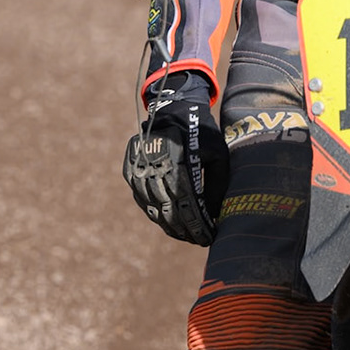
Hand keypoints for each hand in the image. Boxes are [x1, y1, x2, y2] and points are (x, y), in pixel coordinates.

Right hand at [123, 89, 228, 245]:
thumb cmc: (202, 132)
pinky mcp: (131, 168)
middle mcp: (156, 167)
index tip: (209, 237)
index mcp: (179, 162)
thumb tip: (215, 215)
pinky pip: (141, 199)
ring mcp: (140, 168)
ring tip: (185, 235)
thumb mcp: (218, 154)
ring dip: (169, 225)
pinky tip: (167, 221)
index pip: (188, 205)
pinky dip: (154, 213)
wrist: (173, 109)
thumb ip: (217, 185)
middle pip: (169, 211)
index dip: (198, 225)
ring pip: (153, 208)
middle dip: (185, 230)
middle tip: (198, 241)